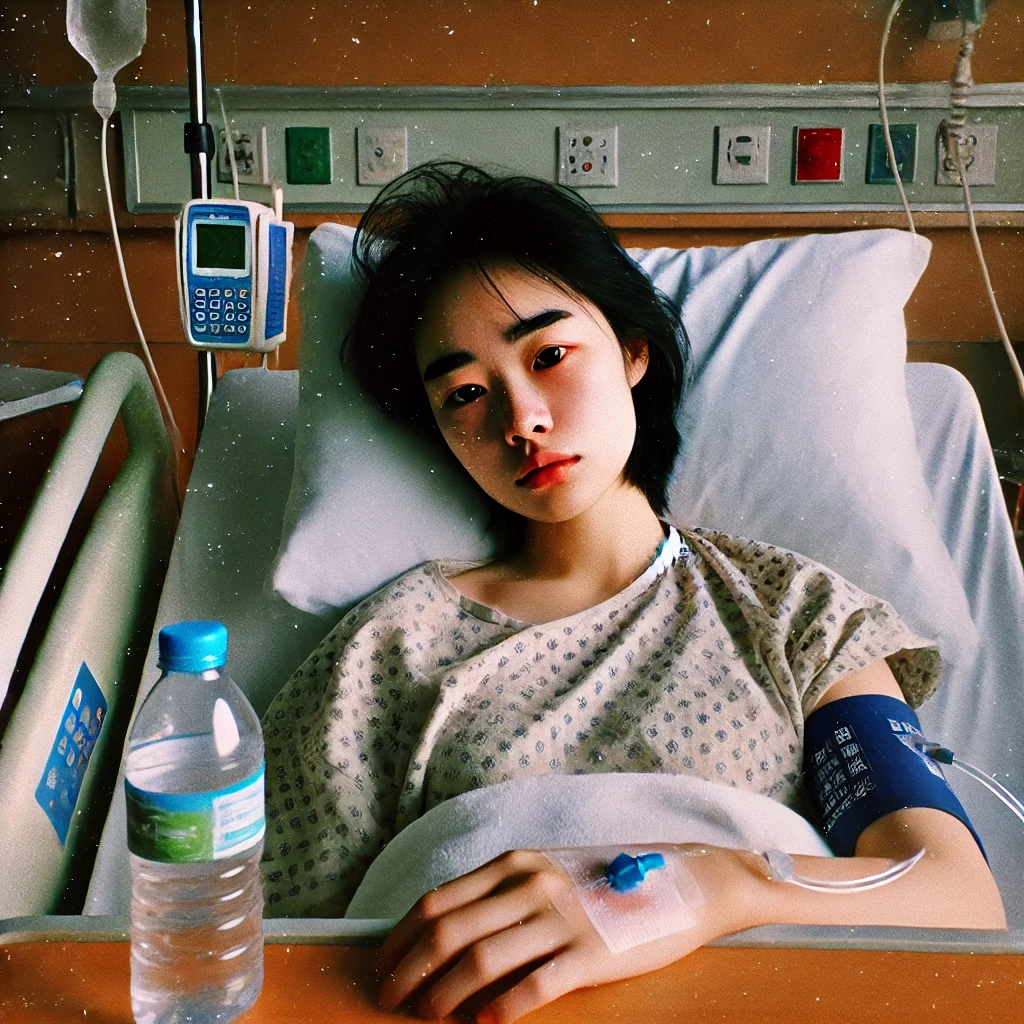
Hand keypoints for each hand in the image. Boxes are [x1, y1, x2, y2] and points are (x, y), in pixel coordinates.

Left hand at [375, 847, 733, 1023]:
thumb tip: (441, 933)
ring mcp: (560, 918)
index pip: (437, 901)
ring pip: (481, 961)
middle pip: (448, 932)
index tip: (382, 965)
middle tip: (390, 1001)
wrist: (679, 884)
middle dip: (409, 971)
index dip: (400, 938)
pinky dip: (502, 1008)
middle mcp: (531, 885)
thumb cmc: (602, 883)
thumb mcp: (544, 872)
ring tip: (428, 1018)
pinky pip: (534, 985)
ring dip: (444, 996)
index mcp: (514, 864)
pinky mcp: (590, 954)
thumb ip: (499, 894)